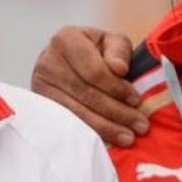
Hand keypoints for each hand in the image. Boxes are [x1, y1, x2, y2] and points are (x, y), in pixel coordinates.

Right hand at [31, 27, 148, 146]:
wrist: (69, 62)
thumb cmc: (96, 51)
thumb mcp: (111, 42)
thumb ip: (119, 51)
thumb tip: (118, 69)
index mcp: (66, 40)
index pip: (94, 71)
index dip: (117, 88)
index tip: (136, 100)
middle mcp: (47, 62)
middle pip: (86, 94)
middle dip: (117, 112)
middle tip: (140, 126)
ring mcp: (40, 86)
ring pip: (77, 112)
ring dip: (106, 128)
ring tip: (128, 137)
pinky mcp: (41, 106)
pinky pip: (68, 124)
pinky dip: (90, 133)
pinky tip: (107, 141)